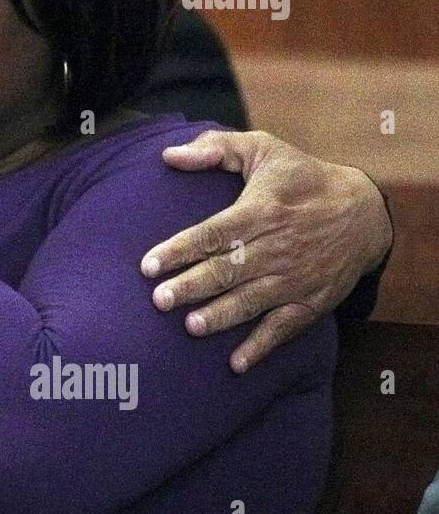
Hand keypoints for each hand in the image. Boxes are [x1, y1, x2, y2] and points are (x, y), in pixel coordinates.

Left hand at [140, 130, 392, 372]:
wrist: (364, 212)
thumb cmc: (302, 177)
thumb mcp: (263, 149)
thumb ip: (215, 149)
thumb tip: (168, 154)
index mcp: (261, 211)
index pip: (213, 233)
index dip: (180, 249)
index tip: (148, 265)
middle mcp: (277, 247)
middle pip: (227, 270)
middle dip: (192, 286)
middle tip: (159, 300)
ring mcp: (295, 278)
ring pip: (251, 301)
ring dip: (220, 315)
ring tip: (190, 327)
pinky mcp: (311, 301)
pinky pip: (283, 328)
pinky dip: (261, 347)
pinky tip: (236, 364)